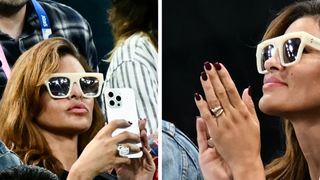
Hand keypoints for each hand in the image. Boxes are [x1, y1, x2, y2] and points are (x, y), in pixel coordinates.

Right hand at [67, 120, 140, 179]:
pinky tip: (128, 159)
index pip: (114, 123)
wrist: (84, 168)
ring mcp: (111, 152)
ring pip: (129, 147)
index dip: (123, 121)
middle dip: (134, 135)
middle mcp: (107, 142)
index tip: (128, 122)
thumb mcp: (94, 141)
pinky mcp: (113, 161)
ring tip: (137, 149)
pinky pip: (125, 159)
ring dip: (135, 148)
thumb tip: (109, 128)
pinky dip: (128, 159)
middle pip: (126, 134)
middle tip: (137, 137)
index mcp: (101, 136)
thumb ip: (103, 135)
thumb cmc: (87, 156)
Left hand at [116, 119, 155, 179]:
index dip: (134, 130)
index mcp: (134, 152)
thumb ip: (116, 154)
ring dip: (145, 139)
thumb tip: (108, 144)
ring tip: (142, 132)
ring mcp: (146, 159)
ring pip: (146, 146)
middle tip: (141, 122)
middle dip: (141, 130)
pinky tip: (144, 148)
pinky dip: (146, 153)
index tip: (131, 121)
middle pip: (142, 139)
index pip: (135, 138)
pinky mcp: (150, 165)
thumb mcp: (119, 164)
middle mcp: (141, 154)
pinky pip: (148, 158)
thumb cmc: (127, 176)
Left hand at [194, 62, 263, 179]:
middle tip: (208, 65)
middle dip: (214, 77)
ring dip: (207, 86)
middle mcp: (233, 115)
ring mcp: (224, 123)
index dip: (225, 76)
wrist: (245, 161)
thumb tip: (246, 89)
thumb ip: (249, 105)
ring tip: (203, 75)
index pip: (232, 89)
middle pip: (222, 92)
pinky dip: (202, 105)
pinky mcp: (216, 131)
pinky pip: (208, 115)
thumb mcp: (254, 123)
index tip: (219, 66)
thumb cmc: (250, 143)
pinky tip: (197, 95)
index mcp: (243, 112)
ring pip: (214, 101)